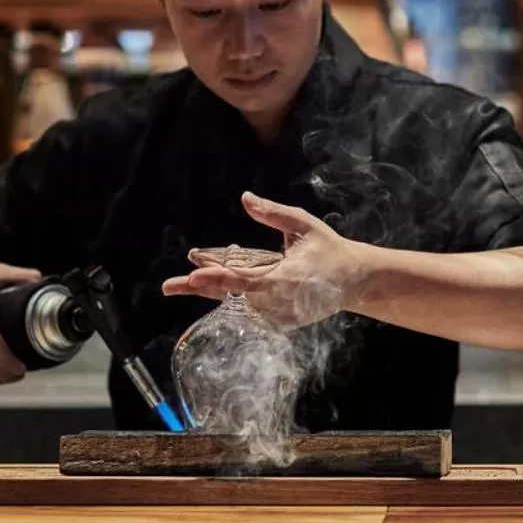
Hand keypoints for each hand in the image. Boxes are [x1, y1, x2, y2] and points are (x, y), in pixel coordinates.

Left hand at [161, 192, 371, 330]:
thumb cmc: (329, 249)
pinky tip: (208, 289)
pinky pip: (250, 312)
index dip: (217, 278)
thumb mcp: (304, 226)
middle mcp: (279, 301)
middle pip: (232, 296)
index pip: (243, 280)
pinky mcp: (282, 323)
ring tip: (179, 285)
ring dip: (212, 294)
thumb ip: (274, 213)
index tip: (193, 274)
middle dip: (200, 289)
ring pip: (238, 306)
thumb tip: (245, 198)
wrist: (355, 281)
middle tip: (168, 286)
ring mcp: (280, 316)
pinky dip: (232, 301)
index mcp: (285, 278)